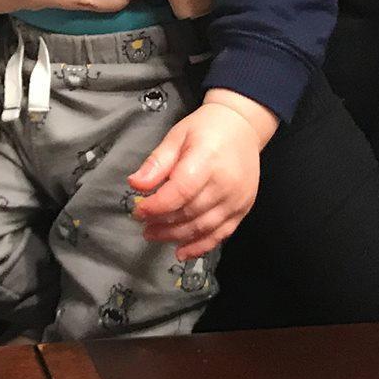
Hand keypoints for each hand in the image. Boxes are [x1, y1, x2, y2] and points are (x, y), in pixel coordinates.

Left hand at [128, 91, 276, 260]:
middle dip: (162, 223)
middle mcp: (226, 183)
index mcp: (208, 160)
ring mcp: (237, 199)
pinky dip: (200, 246)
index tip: (138, 211)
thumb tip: (135, 184)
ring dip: (176, 236)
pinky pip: (221, 234)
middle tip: (143, 226)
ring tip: (155, 235)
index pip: (180, 191)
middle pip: (190, 212)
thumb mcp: (177, 137)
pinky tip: (181, 251)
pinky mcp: (243, 209)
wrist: (242, 127)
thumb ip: (157, 162)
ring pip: (203, 227)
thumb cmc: (205, 129)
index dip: (156, 206)